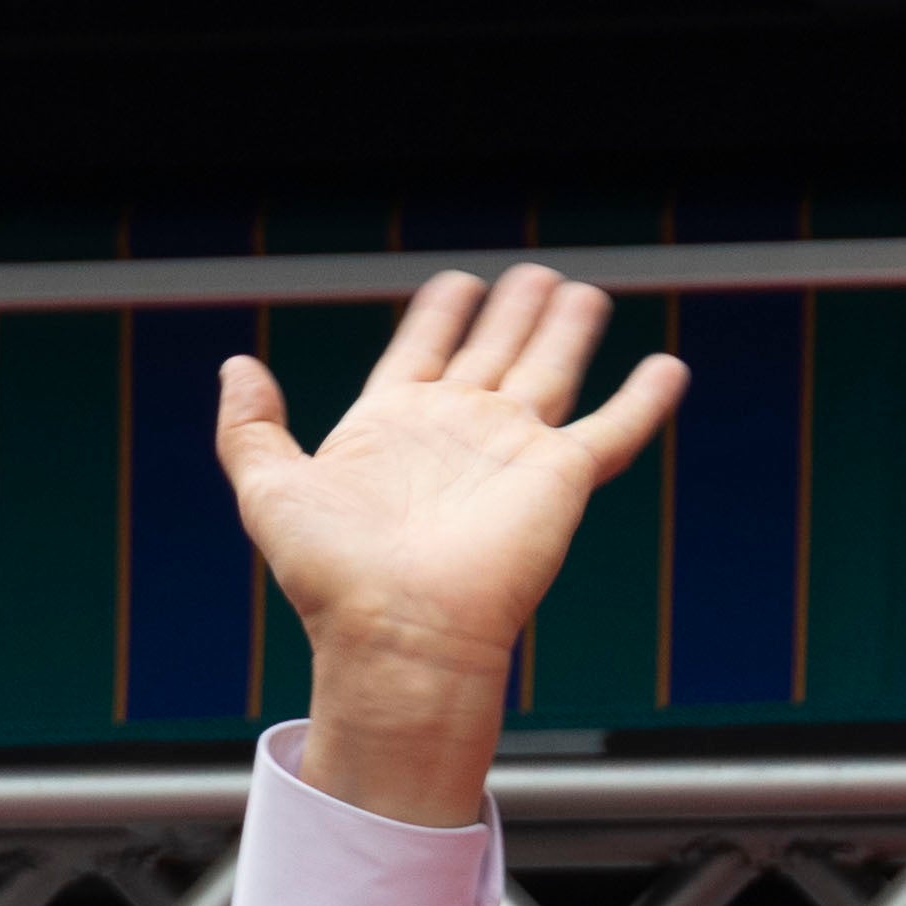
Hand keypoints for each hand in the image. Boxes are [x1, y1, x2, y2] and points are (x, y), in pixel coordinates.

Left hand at [219, 266, 685, 825]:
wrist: (394, 630)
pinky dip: (645, 399)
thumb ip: (249, 426)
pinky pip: (615, 429)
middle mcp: (455, 432)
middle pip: (493, 353)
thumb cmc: (330, 574)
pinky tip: (668, 367)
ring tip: (582, 292)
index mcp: (390, 428)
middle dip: (513, 313)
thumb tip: (236, 364)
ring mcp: (510, 451)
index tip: (454, 285)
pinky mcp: (560, 477)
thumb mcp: (268, 488)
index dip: (437, 317)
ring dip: (566, 331)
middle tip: (534, 274)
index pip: (421, 352)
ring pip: (549, 372)